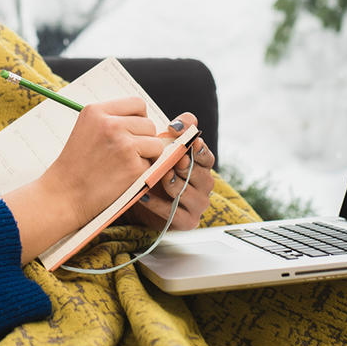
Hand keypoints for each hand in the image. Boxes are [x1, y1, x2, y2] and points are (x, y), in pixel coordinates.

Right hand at [34, 97, 168, 225]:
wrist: (64, 195)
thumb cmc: (75, 167)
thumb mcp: (86, 130)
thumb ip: (111, 120)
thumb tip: (144, 119)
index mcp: (96, 111)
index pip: (137, 104)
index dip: (140, 118)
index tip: (134, 131)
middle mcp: (110, 124)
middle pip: (149, 124)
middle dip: (143, 139)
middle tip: (125, 155)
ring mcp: (123, 144)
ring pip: (155, 144)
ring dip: (147, 156)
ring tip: (124, 165)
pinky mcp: (133, 166)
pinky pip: (153, 164)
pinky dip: (143, 173)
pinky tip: (123, 177)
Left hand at [125, 115, 214, 230]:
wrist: (140, 199)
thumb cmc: (155, 169)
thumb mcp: (163, 148)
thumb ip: (177, 132)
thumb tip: (183, 123)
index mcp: (200, 166)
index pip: (206, 157)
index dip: (200, 151)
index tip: (193, 143)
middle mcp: (203, 186)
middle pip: (201, 176)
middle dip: (187, 167)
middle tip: (176, 160)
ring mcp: (197, 205)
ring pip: (189, 194)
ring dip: (174, 184)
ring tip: (161, 176)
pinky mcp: (186, 222)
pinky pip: (174, 213)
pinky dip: (158, 204)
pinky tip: (145, 196)